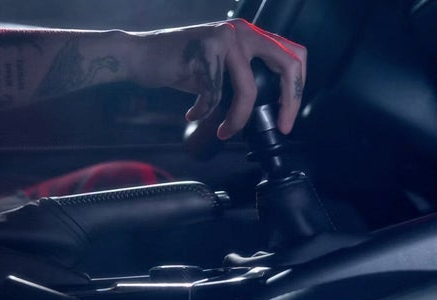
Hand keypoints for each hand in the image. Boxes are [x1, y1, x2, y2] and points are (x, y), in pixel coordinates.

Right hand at [130, 19, 306, 138]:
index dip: (298, 87)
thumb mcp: (218, 69)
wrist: (138, 56)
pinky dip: (204, 110)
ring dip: (238, 117)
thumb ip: (242, 78)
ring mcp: (224, 38)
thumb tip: (265, 106)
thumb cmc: (176, 65)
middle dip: (290, 101)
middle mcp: (242, 31)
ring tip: (226, 131)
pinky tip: (193, 113)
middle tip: (282, 125)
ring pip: (248, 88)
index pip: (292, 54)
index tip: (287, 115)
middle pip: (287, 65)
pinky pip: (215, 94)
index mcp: (249, 34)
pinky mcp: (205, 50)